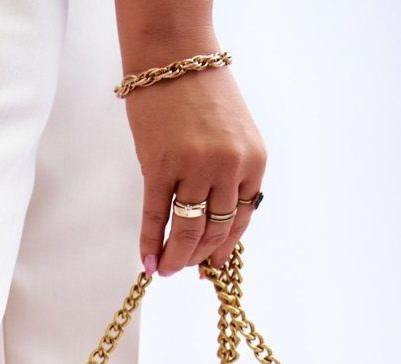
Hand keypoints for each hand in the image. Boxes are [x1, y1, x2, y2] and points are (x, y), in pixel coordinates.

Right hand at [123, 66, 265, 273]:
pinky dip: (150, 242)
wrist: (172, 57)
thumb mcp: (234, 135)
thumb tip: (212, 224)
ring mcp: (194, 168)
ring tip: (165, 269)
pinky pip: (156, 216)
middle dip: (197, 258)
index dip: (223, 249)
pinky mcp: (160, 166)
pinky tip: (147, 260)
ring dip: (175, 257)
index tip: (210, 267)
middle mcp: (228, 167)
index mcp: (253, 161)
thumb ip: (230, 176)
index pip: (240, 220)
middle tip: (183, 270)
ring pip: (186, 230)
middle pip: (213, 230)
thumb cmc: (201, 94)